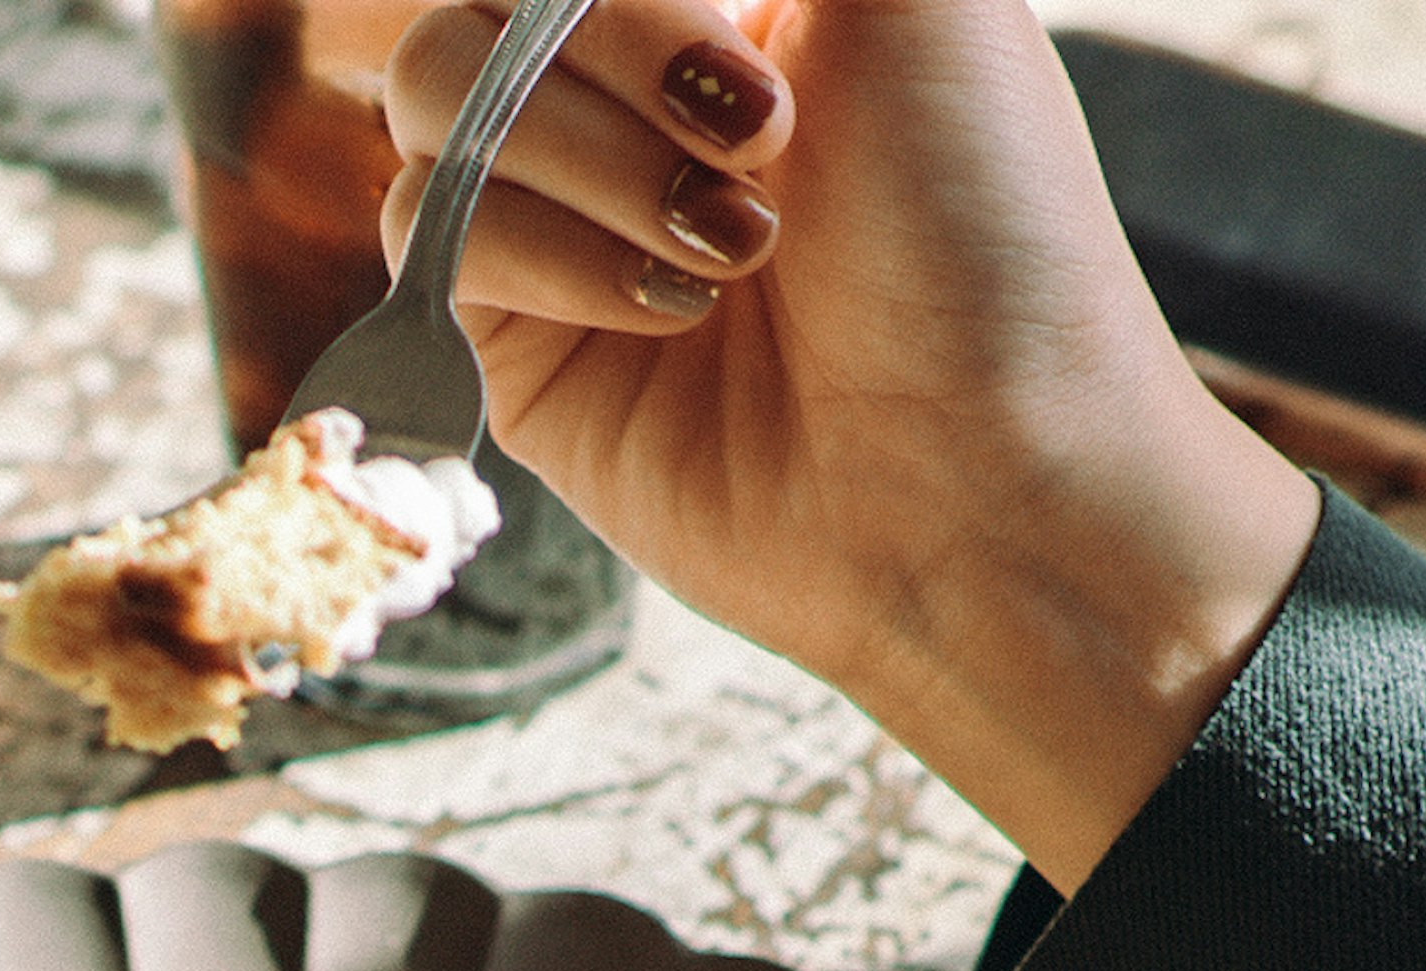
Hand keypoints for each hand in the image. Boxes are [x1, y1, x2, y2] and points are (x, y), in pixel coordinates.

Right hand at [374, 0, 1318, 886]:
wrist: (980, 468)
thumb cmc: (988, 225)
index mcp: (726, 0)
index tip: (760, 46)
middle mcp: (632, 101)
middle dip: (616, 45)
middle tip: (762, 144)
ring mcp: (563, 219)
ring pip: (436, 93)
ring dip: (594, 156)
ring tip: (735, 250)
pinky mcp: (513, 346)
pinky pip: (439, 230)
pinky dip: (559, 256)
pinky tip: (677, 314)